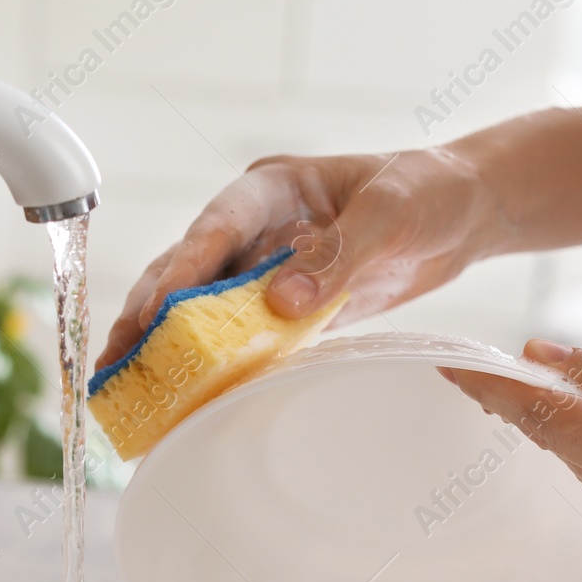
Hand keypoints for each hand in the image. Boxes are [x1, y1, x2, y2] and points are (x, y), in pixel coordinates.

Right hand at [95, 149, 505, 369]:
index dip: (182, 269)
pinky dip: (212, 363)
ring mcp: (267, 267)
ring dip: (167, 344)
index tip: (156, 310)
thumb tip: (278, 302)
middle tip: (114, 359)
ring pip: (203, 307)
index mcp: (270, 188)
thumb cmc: (429, 191)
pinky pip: (241, 336)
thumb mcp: (389, 214)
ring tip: (126, 383)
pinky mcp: (287, 305)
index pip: (214, 228)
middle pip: (188, 270)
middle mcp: (256, 226)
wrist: (466, 212)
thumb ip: (336, 256)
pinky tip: (186, 394)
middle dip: (147, 314)